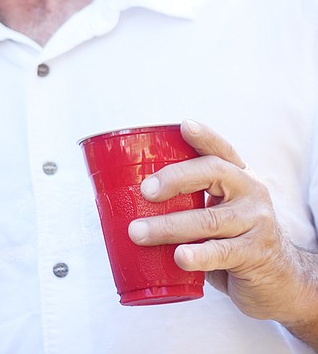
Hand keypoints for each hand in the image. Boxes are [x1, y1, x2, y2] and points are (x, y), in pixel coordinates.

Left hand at [127, 119, 317, 328]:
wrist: (280, 281)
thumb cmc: (235, 241)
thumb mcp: (219, 213)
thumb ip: (188, 202)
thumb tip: (127, 200)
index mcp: (238, 178)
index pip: (221, 151)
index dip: (204, 137)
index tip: (184, 126)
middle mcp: (251, 193)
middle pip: (213, 174)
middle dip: (174, 179)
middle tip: (145, 191)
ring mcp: (256, 223)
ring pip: (208, 218)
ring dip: (168, 226)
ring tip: (138, 232)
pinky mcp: (255, 254)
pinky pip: (221, 252)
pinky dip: (197, 255)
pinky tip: (180, 257)